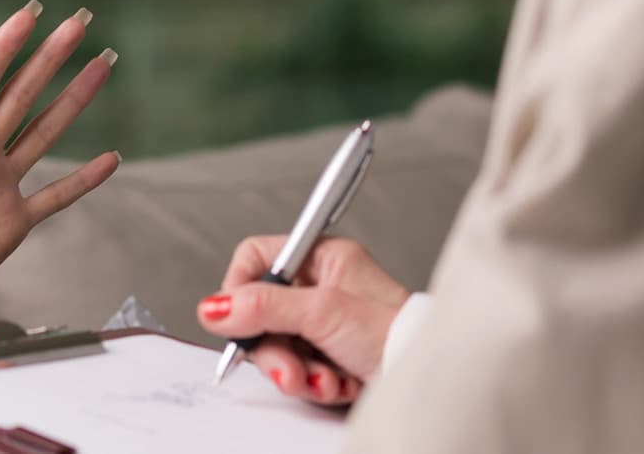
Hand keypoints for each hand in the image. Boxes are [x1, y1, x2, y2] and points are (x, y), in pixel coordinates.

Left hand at [0, 1, 120, 348]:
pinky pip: (54, 197)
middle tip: (80, 23)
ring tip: (102, 68)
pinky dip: (83, 180)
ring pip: (44, 135)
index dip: (4, 48)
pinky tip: (111, 159)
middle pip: (20, 97)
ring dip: (73, 102)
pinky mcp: (10, 226)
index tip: (29, 13)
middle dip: (49, 60)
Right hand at [198, 236, 407, 404]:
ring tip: (321, 381)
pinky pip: (296, 368)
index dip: (239, 289)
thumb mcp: (323, 313)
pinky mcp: (328, 355)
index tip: (235, 318)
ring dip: (295, 371)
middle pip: (261, 312)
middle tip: (287, 367)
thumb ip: (265, 307)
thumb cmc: (397, 333)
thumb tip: (215, 307)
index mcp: (322, 258)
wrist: (428, 378)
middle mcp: (321, 287)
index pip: (256, 260)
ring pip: (276, 346)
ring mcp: (323, 323)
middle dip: (274, 348)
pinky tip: (336, 385)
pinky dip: (313, 383)